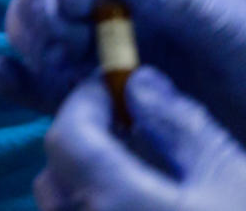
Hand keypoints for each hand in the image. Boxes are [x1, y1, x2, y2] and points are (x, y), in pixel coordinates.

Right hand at [0, 0, 245, 140]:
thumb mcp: (230, 28)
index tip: (72, 2)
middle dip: (41, 4)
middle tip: (61, 41)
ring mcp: (91, 40)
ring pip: (31, 22)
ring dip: (33, 42)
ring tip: (64, 72)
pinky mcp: (79, 85)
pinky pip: (31, 74)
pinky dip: (12, 76)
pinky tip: (9, 78)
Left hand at [34, 69, 245, 210]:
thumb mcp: (233, 177)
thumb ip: (180, 126)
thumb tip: (140, 83)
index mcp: (117, 201)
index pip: (66, 135)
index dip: (85, 103)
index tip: (118, 90)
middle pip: (55, 171)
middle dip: (83, 140)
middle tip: (128, 128)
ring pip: (60, 204)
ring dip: (83, 179)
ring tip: (134, 171)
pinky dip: (91, 206)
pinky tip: (135, 204)